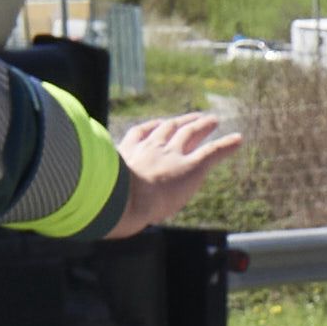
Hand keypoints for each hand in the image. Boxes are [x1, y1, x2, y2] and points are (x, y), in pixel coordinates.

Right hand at [104, 110, 240, 233]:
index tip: (160, 124)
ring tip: (213, 120)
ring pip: (190, 134)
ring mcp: (173, 156)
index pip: (142, 134)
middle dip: (182, 122)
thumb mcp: (100, 193)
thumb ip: (101, 193)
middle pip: (169, 128)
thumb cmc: (109, 202)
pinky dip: (227, 145)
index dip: (153, 127)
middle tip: (193, 118)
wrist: (125, 200)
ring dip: (203, 126)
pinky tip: (238, 140)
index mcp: (130, 154)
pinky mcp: (193, 166)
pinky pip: (213, 152)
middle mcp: (152, 149)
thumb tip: (88, 207)